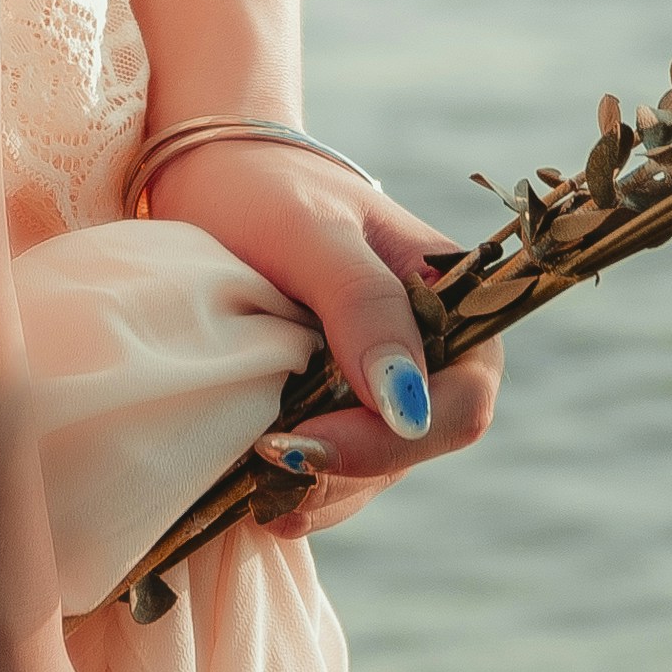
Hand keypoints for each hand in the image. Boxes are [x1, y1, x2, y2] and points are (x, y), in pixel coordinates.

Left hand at [138, 131, 497, 541]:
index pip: (461, 399)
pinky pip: (339, 469)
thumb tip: (406, 406)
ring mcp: (384, 382)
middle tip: (263, 468)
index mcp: (450, 301)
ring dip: (320, 490)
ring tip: (253, 490)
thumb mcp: (313, 234)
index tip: (302, 440)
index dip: (394, 438)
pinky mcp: (338, 402)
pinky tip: (258, 494)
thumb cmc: (265, 189)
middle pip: (419, 446)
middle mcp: (429, 349)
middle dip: (347, 472)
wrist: (209, 176)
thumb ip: (363, 306)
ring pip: (376, 471)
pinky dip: (303, 487)